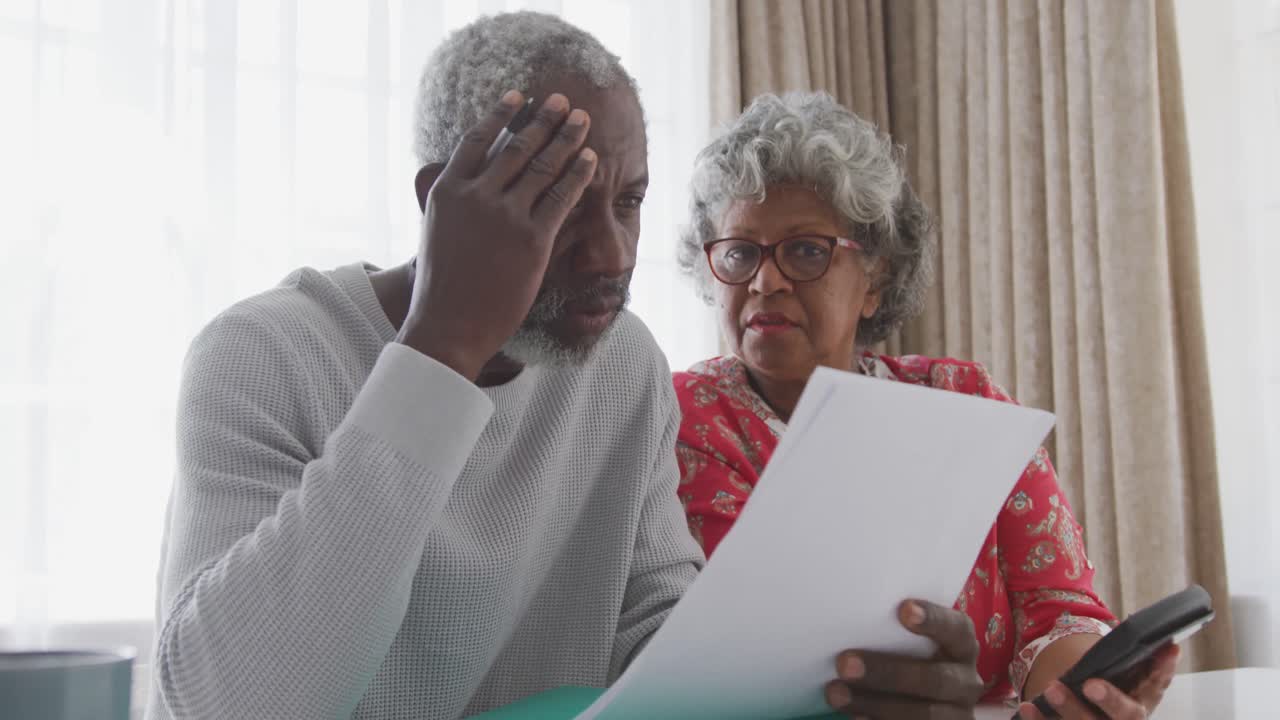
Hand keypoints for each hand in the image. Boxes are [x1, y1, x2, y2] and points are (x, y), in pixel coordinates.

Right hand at [398, 90, 597, 379]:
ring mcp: (505, 216)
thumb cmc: (442, 288)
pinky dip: (578, 175)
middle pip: (516, 146)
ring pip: (542, 166)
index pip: (477, 140)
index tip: (518, 96)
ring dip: (566, 138)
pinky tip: (590, 160)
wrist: (448, 326)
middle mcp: (476, 196)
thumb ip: (455, 204)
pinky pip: (561, 198)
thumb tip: (467, 185)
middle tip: (562, 101)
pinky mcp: (532, 239)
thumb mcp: (437, 233)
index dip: (500, 114)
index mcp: (447, 191)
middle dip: (543, 119)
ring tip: (582, 120)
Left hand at [825, 599, 983, 718]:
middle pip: (934, 679)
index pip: (955, 629)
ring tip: (836, 694)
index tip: (903, 610)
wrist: (927, 700)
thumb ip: (894, 630)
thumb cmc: (910, 655)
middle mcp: (966, 681)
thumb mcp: (912, 641)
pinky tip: (854, 717)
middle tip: (844, 663)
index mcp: (961, 646)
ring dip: (876, 704)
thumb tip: (848, 613)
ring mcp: (957, 714)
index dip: (933, 620)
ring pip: (923, 714)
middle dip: (888, 672)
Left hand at [1016, 643, 1179, 719]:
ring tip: (1052, 688)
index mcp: (1143, 701)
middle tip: (1090, 684)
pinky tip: (1028, 707)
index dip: (1163, 669)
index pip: (1158, 684)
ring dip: (1071, 709)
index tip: (1166, 648)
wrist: (1091, 710)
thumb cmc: (1111, 687)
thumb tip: (1161, 640)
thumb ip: (1139, 659)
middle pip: (1126, 716)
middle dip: (1110, 701)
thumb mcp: (1126, 673)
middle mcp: (1126, 719)